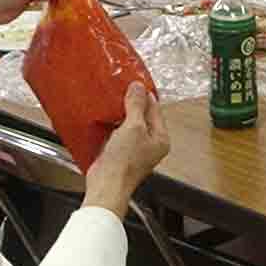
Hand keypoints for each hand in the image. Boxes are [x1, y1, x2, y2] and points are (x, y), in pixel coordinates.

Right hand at [83, 82, 170, 216]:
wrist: (106, 185)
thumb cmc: (123, 162)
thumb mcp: (133, 127)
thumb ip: (136, 106)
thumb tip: (138, 87)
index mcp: (160, 138)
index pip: (155, 109)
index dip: (144, 94)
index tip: (133, 81)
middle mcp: (150, 144)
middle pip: (143, 116)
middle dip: (132, 103)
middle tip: (120, 88)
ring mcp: (135, 149)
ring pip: (129, 124)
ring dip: (120, 113)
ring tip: (111, 99)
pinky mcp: (121, 153)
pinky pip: (118, 132)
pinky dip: (112, 124)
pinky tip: (104, 116)